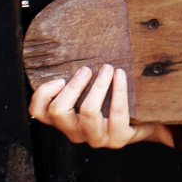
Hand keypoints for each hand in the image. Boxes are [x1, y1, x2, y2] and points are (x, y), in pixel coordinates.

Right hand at [29, 64, 159, 150]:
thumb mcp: (88, 93)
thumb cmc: (111, 103)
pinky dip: (118, 90)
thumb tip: (68, 43)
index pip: (38, 112)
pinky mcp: (117, 139)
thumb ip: (76, 79)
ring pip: (87, 111)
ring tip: (107, 68)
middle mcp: (75, 132)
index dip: (43, 95)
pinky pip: (117, 113)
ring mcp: (96, 138)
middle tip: (86, 69)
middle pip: (59, 111)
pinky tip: (120, 75)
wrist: (142, 124)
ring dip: (98, 86)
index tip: (59, 79)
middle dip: (73, 86)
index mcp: (64, 121)